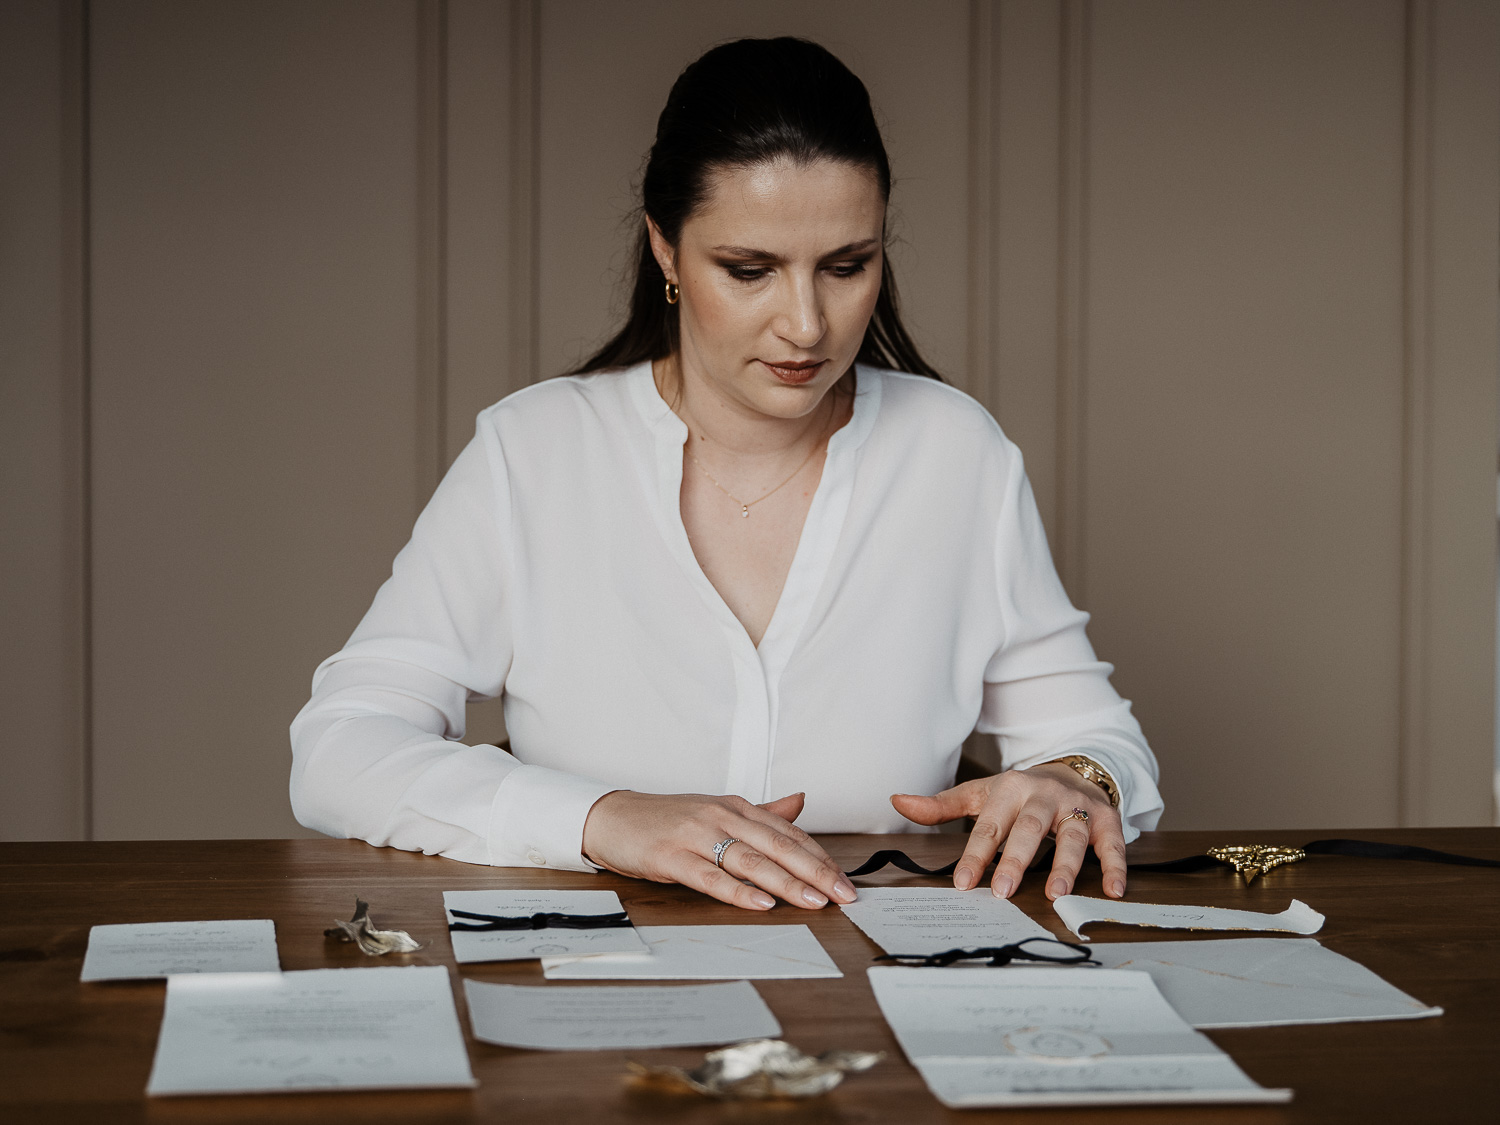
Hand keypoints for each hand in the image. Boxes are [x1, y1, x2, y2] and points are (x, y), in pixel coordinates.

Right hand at [580, 790, 858, 910]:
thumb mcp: (717, 811)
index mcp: (736, 807)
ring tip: (813, 901)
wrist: (613, 817)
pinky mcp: (672, 857)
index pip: (789, 833)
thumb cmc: (668, 818)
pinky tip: (761, 904)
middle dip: (816, 872)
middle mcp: (721, 817)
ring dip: (786, 883)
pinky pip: (711, 876)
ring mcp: (696, 836)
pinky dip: (738, 891)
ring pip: (750, 861)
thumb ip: (761, 812)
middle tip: (844, 895)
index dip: (820, 857)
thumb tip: (800, 802)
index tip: (845, 880)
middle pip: (778, 846)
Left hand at [890, 763, 1126, 900]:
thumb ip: (941, 805)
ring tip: (1057, 894)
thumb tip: (897, 801)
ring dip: (1067, 865)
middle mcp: (1044, 795)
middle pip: (1030, 829)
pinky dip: (1116, 866)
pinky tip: (1113, 890)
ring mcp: (1077, 806)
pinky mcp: (1106, 819)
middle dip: (1016, 860)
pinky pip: (1113, 844)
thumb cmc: (1021, 792)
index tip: (962, 882)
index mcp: (1010, 789)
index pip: (989, 825)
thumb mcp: (982, 794)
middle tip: (1002, 891)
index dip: (975, 854)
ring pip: (1073, 836)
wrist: (1073, 769)